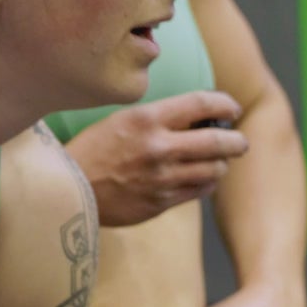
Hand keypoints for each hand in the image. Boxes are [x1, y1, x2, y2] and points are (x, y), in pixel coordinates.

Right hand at [67, 93, 247, 225]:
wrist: (67, 191)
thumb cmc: (93, 151)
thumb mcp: (122, 121)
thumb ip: (159, 119)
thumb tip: (199, 120)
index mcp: (146, 119)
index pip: (202, 103)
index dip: (225, 104)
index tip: (231, 109)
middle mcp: (158, 147)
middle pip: (218, 141)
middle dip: (237, 141)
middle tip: (240, 141)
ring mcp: (162, 178)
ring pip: (214, 170)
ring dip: (221, 164)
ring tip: (218, 162)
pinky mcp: (160, 203)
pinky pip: (199, 191)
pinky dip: (206, 183)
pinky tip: (200, 179)